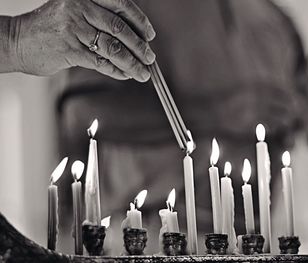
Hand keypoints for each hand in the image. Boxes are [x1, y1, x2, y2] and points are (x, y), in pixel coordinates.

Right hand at [11, 0, 155, 81]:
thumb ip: (100, 17)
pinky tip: (125, 74)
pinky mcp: (70, 50)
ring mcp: (74, 29)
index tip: (150, 35)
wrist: (18, 39)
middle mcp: (80, 8)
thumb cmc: (50, 27)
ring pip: (112, 48)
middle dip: (139, 47)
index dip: (139, 21)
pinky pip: (100, 62)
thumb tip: (132, 36)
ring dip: (132, 63)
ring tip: (142, 73)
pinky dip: (116, 70)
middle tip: (150, 58)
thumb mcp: (74, 10)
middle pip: (120, 29)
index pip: (120, 5)